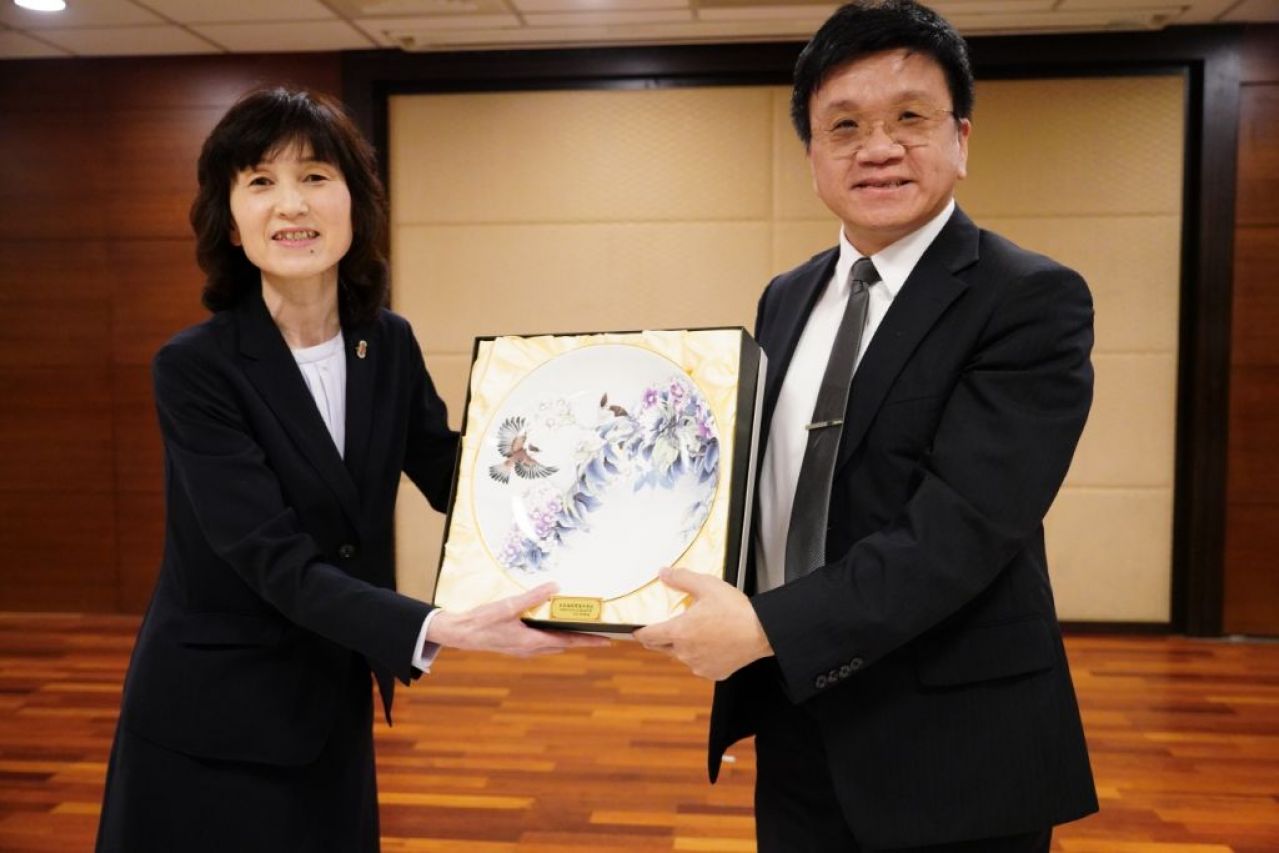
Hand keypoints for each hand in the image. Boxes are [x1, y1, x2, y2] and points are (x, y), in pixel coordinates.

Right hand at [427, 583, 608, 656]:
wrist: (461, 634)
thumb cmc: (482, 621)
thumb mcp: (508, 605)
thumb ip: (533, 596)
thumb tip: (555, 587)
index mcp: (532, 640)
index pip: (567, 640)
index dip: (588, 641)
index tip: (606, 642)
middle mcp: (530, 648)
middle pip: (563, 645)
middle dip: (582, 640)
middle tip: (600, 636)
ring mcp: (523, 649)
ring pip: (552, 646)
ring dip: (567, 640)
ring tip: (581, 632)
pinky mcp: (516, 646)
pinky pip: (541, 644)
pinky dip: (553, 638)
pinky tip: (551, 630)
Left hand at [633, 567, 772, 680]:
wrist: (762, 632)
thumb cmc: (736, 610)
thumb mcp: (707, 586)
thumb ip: (681, 579)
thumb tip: (663, 573)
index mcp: (679, 632)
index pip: (647, 636)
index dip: (640, 632)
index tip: (637, 630)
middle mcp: (685, 653)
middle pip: (661, 648)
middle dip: (660, 638)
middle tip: (667, 627)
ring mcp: (698, 665)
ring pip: (681, 657)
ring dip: (683, 647)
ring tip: (697, 633)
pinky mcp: (713, 673)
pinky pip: (699, 665)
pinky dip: (701, 657)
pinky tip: (712, 644)